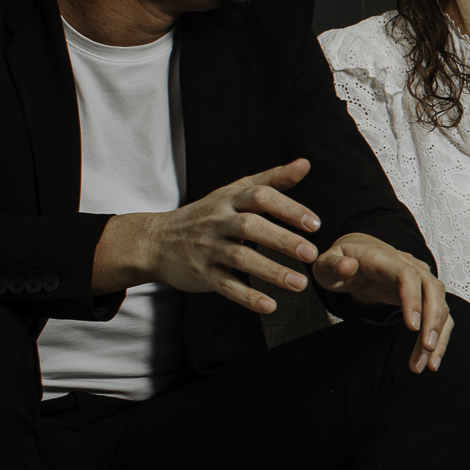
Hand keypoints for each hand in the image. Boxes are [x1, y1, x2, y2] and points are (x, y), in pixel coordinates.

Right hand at [103, 158, 320, 314]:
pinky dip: (247, 297)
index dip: (288, 208)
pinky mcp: (202, 274)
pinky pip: (226, 286)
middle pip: (251, 227)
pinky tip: (270, 306)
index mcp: (229, 199)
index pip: (260, 197)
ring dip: (271, 271)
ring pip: (241, 259)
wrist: (156, 240)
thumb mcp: (234, 192)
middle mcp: (218, 222)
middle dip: (282, 240)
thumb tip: (305, 164)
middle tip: (311, 254)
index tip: (314, 224)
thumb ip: (271, 180)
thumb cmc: (206, 214)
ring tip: (299, 283)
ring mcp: (208, 248)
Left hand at [310, 231, 457, 372]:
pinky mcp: (423, 296)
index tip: (412, 326)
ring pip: (441, 306)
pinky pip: (438, 316)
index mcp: (386, 259)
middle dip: (434, 320)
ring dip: (437, 335)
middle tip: (427, 348)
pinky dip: (438, 337)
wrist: (359, 255)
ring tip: (427, 365)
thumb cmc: (342, 261)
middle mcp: (410, 267)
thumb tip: (348, 266)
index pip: (408, 275)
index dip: (413, 299)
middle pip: (434, 289)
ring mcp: (420, 281)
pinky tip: (430, 359)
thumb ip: (333, 265)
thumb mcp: (327, 262)